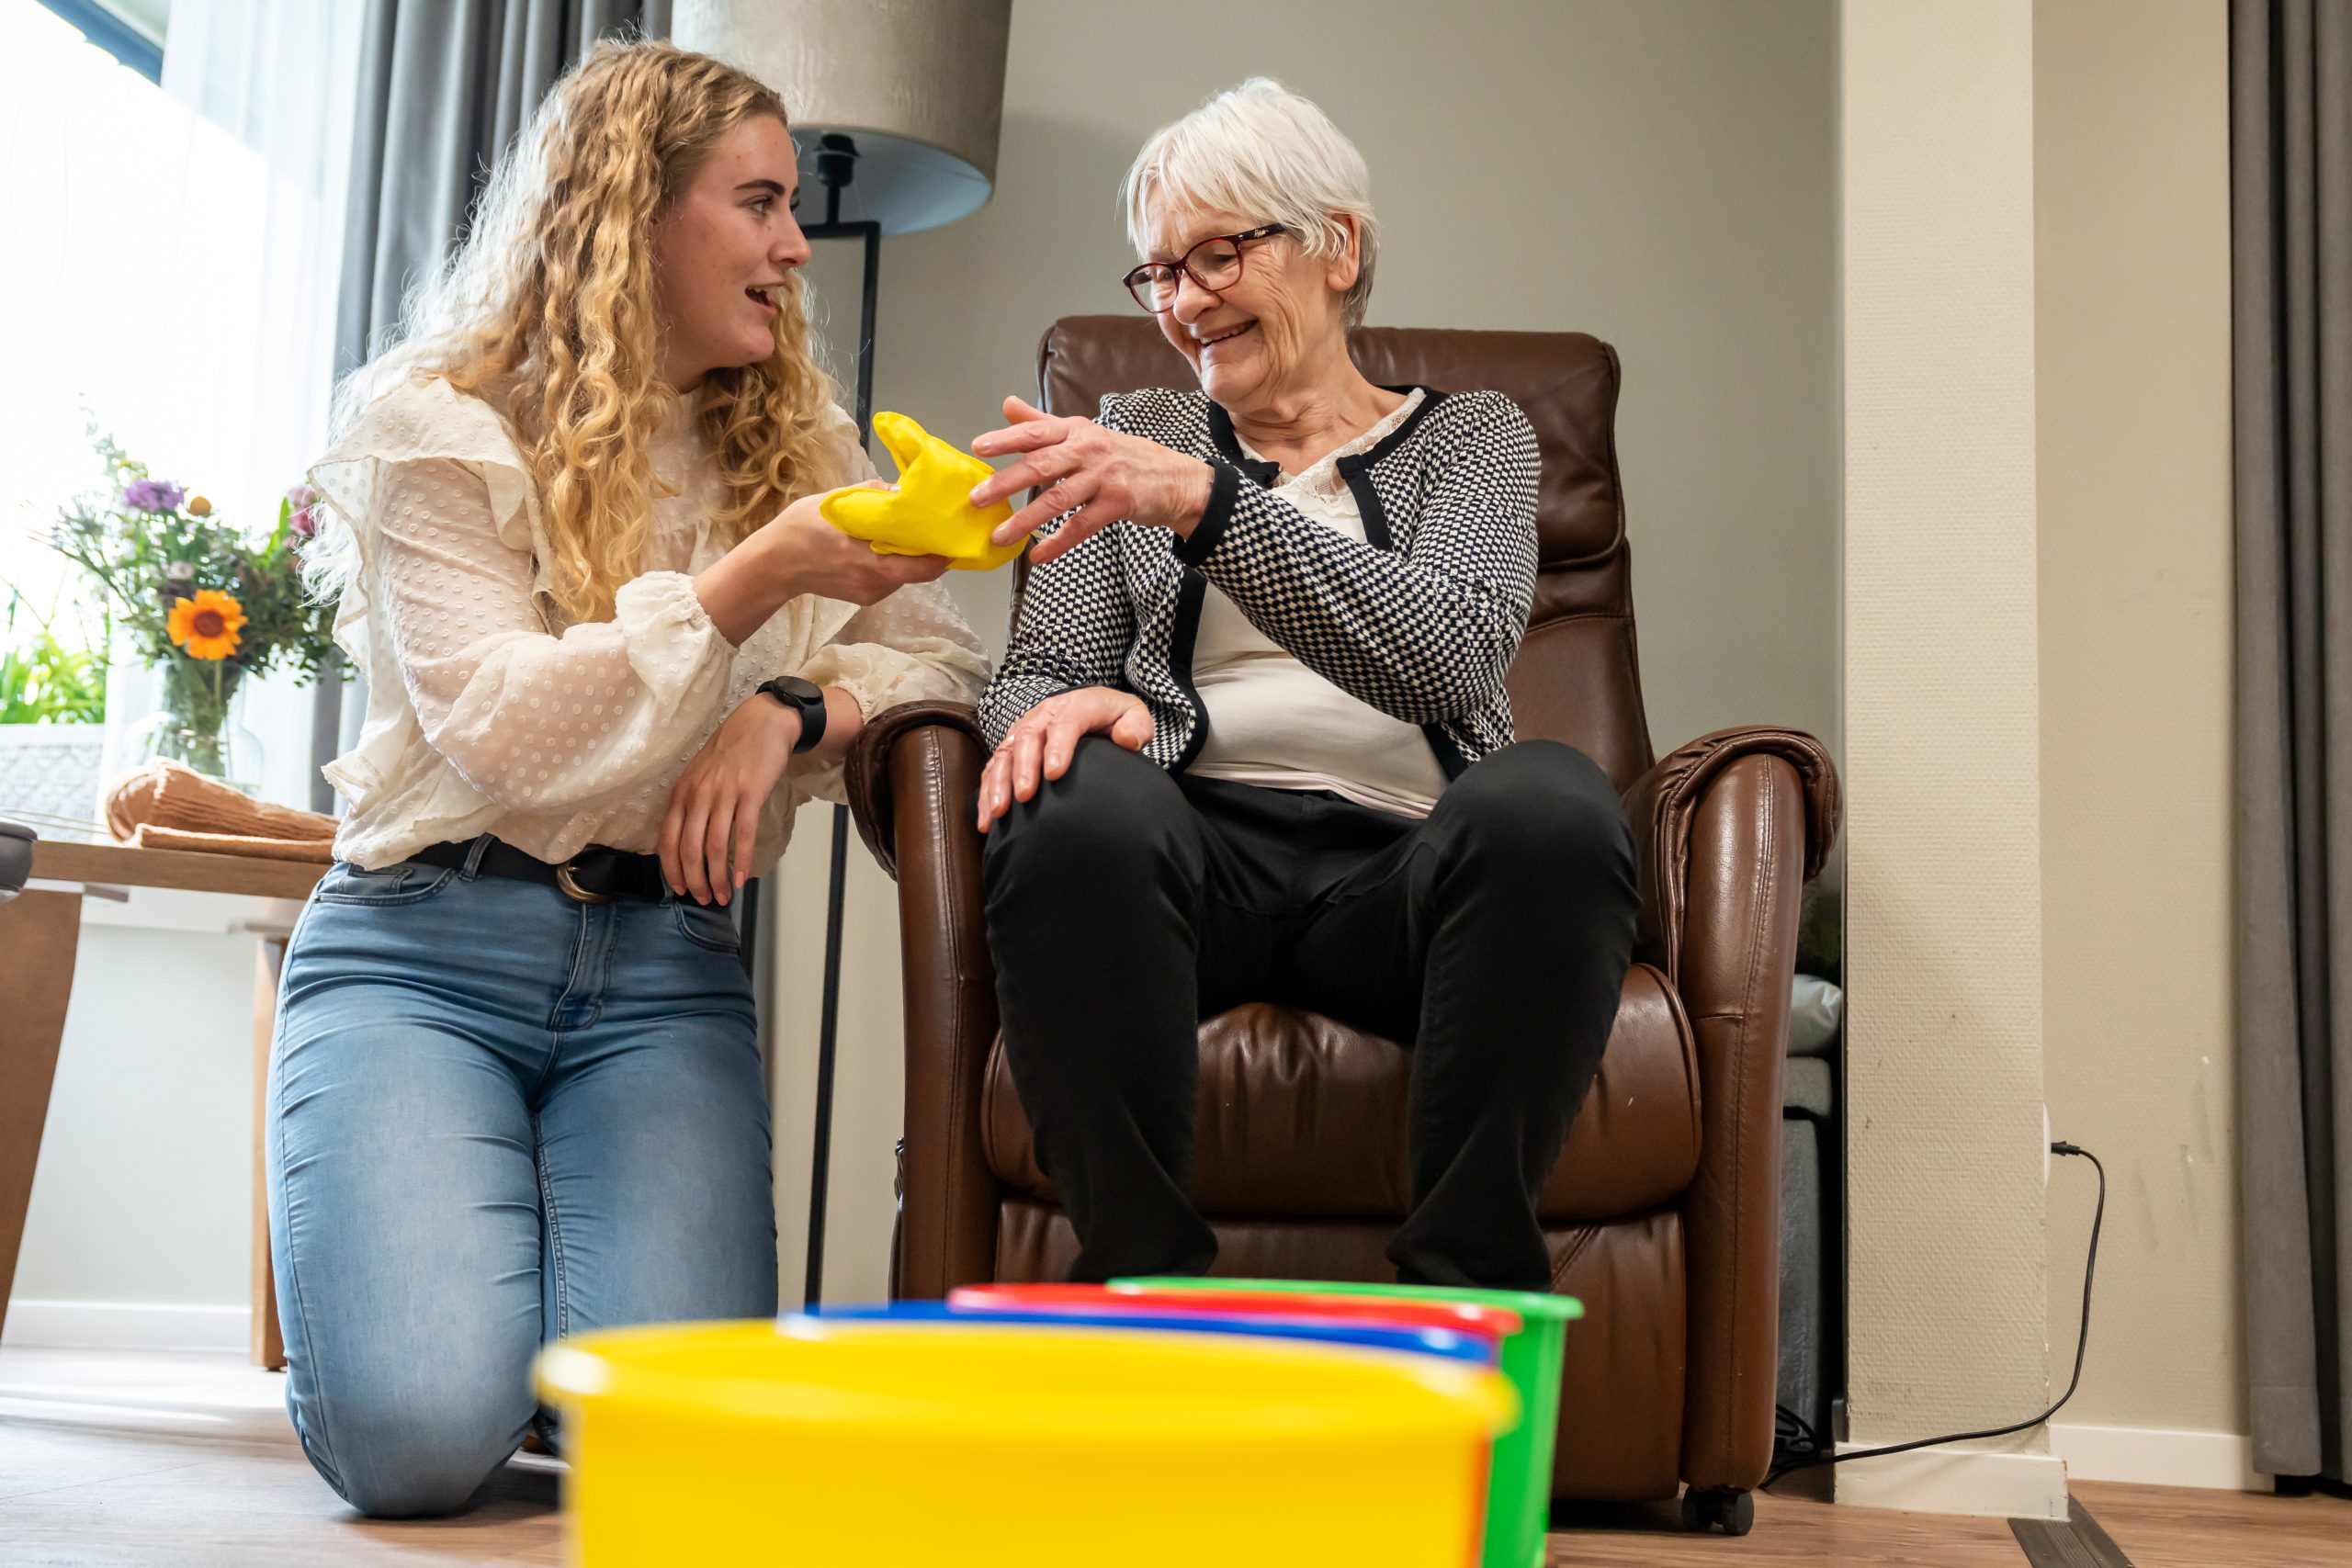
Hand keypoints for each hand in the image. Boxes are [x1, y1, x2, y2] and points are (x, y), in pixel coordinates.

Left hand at [659, 694, 799, 904]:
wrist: (762, 723)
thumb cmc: (731, 752)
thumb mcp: (699, 775)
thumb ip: (689, 805)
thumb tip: (681, 842)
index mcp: (682, 793)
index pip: (668, 840)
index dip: (672, 870)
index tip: (681, 890)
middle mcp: (698, 795)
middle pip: (690, 849)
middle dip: (696, 880)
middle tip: (705, 899)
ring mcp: (724, 794)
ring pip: (714, 846)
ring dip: (718, 877)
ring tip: (723, 896)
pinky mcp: (750, 794)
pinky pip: (743, 834)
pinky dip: (740, 860)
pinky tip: (741, 878)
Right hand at [760, 483, 957, 604]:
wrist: (774, 564)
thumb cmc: (800, 529)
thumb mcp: (835, 502)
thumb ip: (872, 494)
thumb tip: (902, 490)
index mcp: (867, 560)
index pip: (920, 567)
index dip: (942, 554)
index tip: (951, 535)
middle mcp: (873, 583)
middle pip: (917, 572)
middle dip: (929, 553)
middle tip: (935, 530)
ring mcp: (868, 593)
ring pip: (904, 576)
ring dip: (910, 558)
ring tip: (910, 534)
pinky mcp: (863, 598)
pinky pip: (890, 580)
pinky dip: (894, 564)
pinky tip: (886, 547)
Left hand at [967, 396, 1214, 567]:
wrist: (1175, 479)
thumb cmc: (1124, 456)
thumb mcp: (1083, 432)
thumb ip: (1042, 422)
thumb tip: (1007, 404)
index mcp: (1076, 430)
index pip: (1035, 433)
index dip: (1006, 438)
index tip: (979, 448)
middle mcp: (1089, 449)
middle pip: (1041, 465)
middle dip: (1006, 482)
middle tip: (977, 498)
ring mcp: (1104, 476)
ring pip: (1058, 500)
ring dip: (1026, 520)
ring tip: (1001, 536)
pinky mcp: (1118, 503)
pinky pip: (1082, 526)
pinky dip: (1058, 543)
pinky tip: (1038, 556)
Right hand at [977, 685, 1154, 832]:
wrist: (1093, 708)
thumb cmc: (1115, 718)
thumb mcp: (1135, 715)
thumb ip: (1137, 726)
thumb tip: (1127, 739)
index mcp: (1076, 705)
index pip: (1065, 723)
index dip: (1058, 746)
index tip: (1055, 774)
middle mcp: (1045, 715)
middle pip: (1028, 737)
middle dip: (1024, 768)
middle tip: (1025, 796)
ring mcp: (1025, 731)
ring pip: (1005, 753)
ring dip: (999, 783)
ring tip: (999, 811)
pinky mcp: (1012, 748)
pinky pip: (993, 768)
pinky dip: (987, 793)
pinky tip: (987, 820)